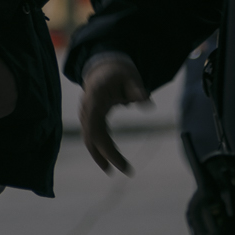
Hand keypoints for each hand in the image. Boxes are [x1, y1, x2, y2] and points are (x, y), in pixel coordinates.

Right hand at [77, 54, 148, 173]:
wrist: (104, 65)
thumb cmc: (119, 71)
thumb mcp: (131, 77)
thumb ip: (137, 90)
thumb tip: (148, 104)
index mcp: (95, 98)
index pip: (95, 128)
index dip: (105, 148)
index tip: (118, 162)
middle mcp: (87, 108)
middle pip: (91, 137)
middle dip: (105, 156)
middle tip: (124, 170)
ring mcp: (87, 114)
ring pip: (90, 139)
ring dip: (100, 155)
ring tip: (113, 170)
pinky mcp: (91, 117)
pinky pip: (93, 136)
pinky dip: (101, 148)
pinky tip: (109, 160)